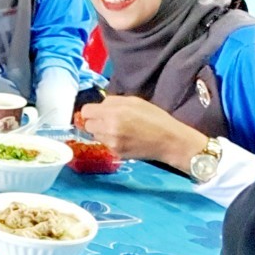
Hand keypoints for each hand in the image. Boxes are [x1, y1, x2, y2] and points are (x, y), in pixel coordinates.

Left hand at [78, 95, 205, 170]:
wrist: (169, 141)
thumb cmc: (154, 117)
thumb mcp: (134, 101)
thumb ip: (113, 101)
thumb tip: (99, 105)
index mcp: (113, 113)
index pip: (85, 112)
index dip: (91, 111)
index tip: (98, 112)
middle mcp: (109, 129)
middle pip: (88, 125)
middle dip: (95, 121)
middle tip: (108, 120)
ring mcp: (112, 143)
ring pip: (95, 136)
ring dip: (102, 132)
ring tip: (118, 129)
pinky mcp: (116, 153)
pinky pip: (106, 144)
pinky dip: (111, 141)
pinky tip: (125, 139)